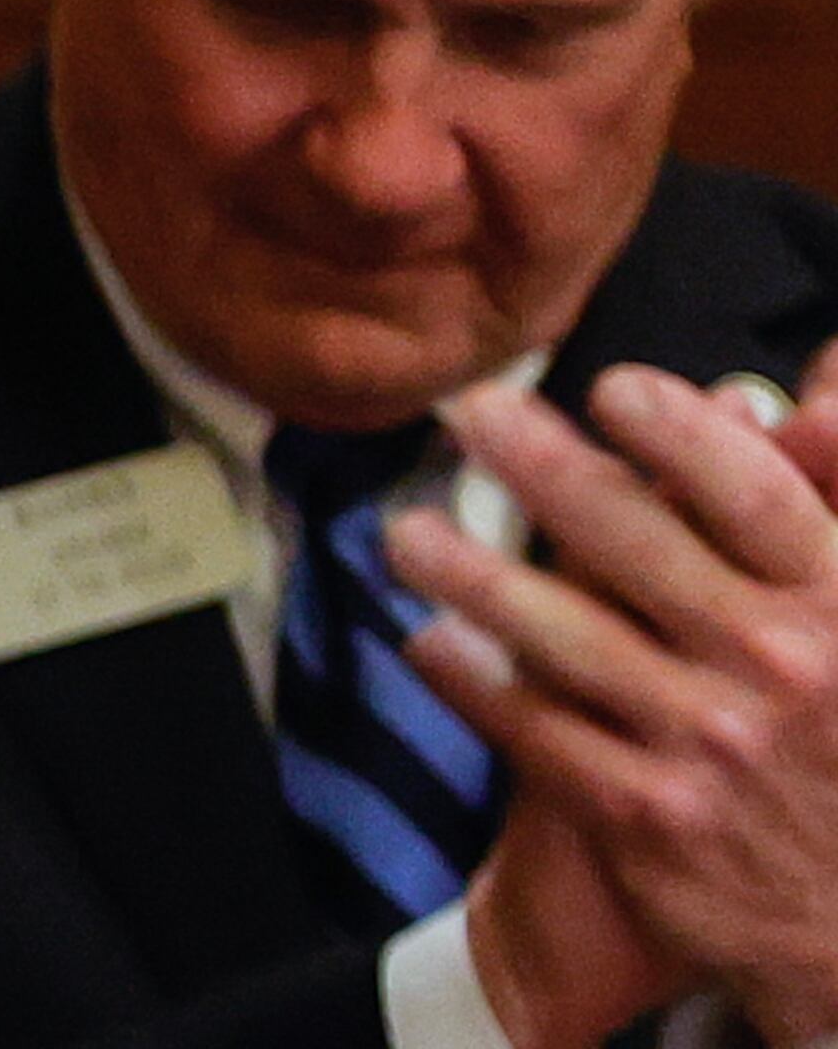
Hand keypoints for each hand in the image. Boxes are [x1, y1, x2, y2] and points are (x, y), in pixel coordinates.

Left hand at [393, 367, 837, 1043]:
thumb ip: (824, 506)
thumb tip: (786, 399)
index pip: (753, 498)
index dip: (680, 435)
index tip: (612, 386)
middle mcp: (778, 670)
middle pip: (634, 541)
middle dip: (540, 464)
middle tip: (469, 410)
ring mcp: (707, 745)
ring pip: (564, 634)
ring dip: (472, 572)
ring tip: (406, 531)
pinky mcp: (645, 816)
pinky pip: (536, 731)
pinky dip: (473, 683)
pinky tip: (425, 642)